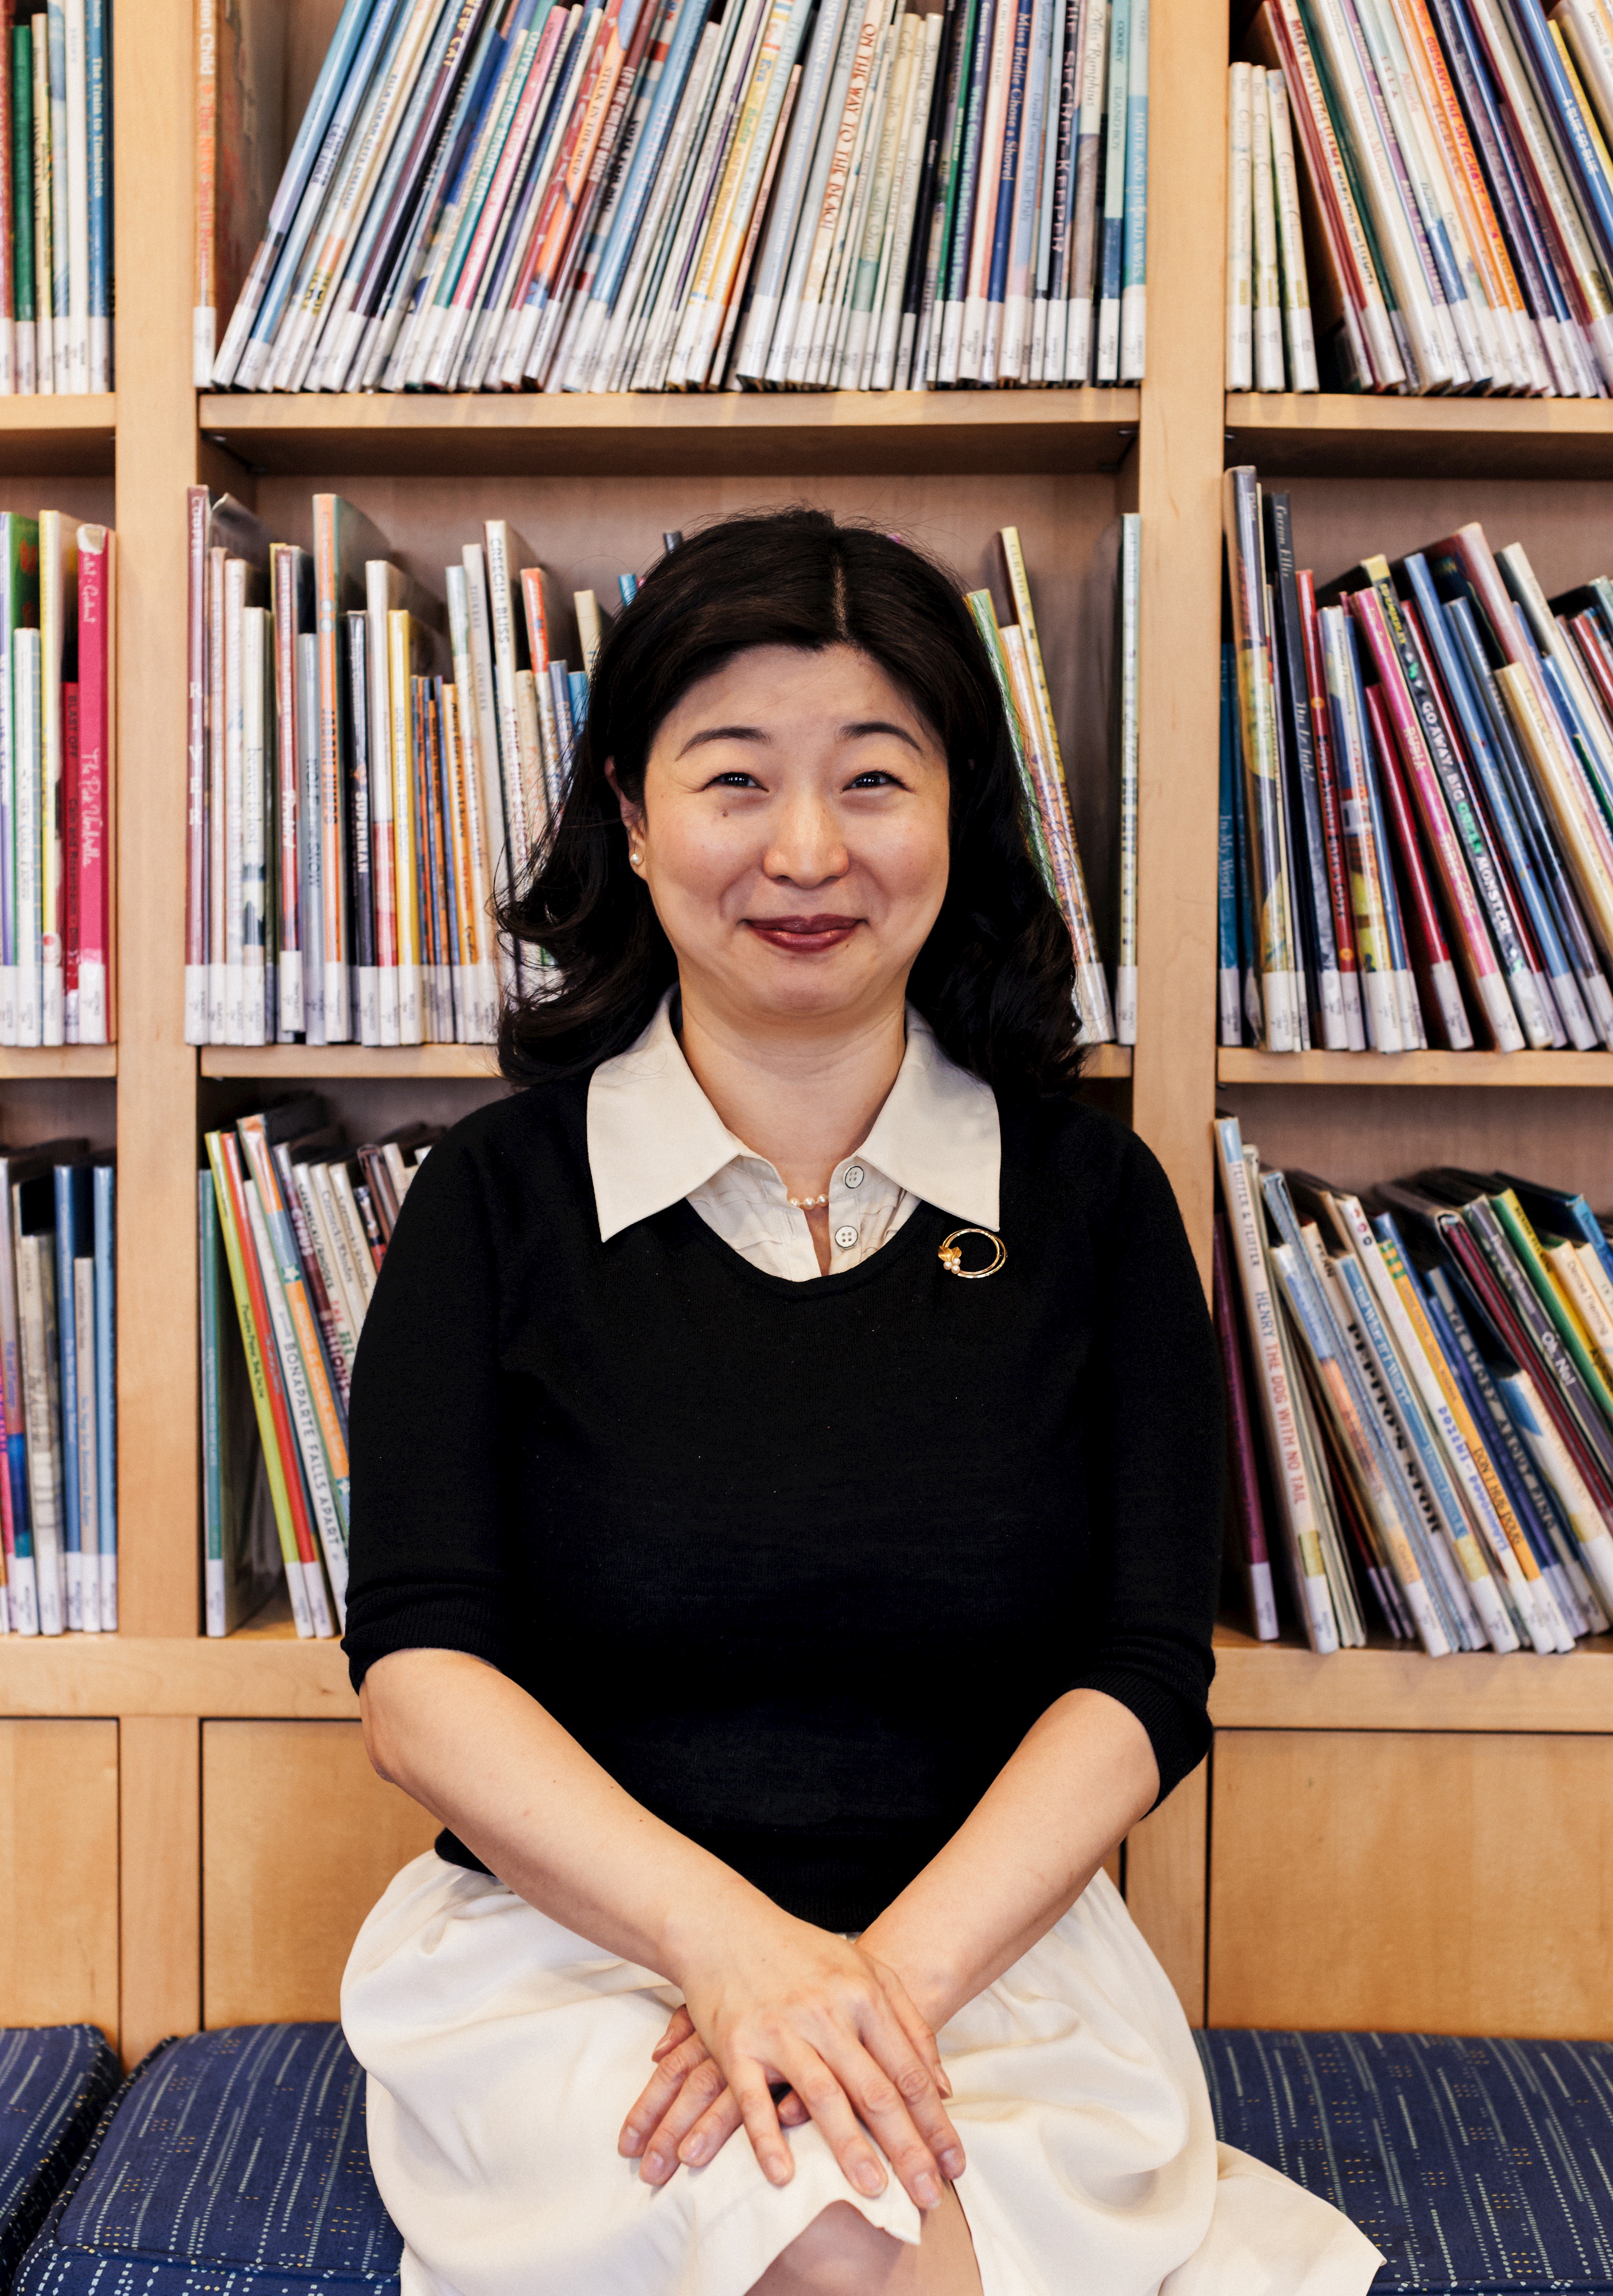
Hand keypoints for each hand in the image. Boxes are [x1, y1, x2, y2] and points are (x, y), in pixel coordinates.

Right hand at [617, 1909, 962, 2210]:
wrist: (726, 1927)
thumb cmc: (802, 1955)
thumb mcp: (867, 1972)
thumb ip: (910, 2024)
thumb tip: (943, 2086)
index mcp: (863, 1996)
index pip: (908, 2071)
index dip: (935, 2122)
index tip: (954, 2165)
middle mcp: (826, 2014)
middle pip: (874, 2090)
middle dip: (906, 2148)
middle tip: (929, 2195)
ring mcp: (780, 2030)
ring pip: (821, 2096)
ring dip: (849, 2148)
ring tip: (874, 2192)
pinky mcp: (737, 2044)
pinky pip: (754, 2098)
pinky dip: (767, 2138)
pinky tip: (784, 2176)